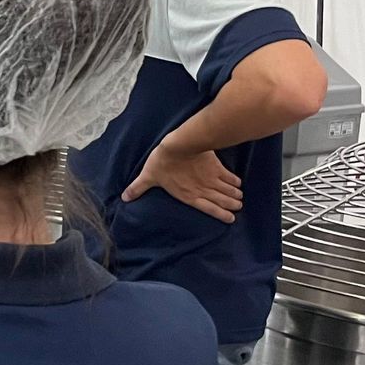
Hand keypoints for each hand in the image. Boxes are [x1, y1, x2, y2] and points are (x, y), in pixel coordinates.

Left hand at [123, 142, 242, 222]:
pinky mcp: (217, 167)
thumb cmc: (162, 163)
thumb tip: (125, 197)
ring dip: (234, 195)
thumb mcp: (148, 177)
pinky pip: (229, 176)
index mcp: (188, 195)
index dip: (220, 214)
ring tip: (239, 198)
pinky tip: (238, 183)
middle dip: (231, 204)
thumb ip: (139, 188)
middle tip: (238, 207)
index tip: (231, 218)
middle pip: (222, 200)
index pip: (208, 208)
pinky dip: (234, 181)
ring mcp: (212, 179)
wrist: (179, 146)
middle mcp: (203, 190)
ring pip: (228, 190)